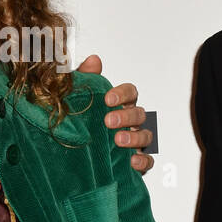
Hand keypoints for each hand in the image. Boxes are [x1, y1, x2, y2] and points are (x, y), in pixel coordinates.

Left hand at [76, 53, 154, 172]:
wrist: (73, 154)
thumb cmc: (82, 121)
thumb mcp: (78, 98)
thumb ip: (86, 79)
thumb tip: (93, 60)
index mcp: (120, 104)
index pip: (130, 93)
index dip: (122, 94)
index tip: (108, 99)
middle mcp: (131, 121)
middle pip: (139, 113)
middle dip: (126, 116)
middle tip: (109, 121)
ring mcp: (136, 141)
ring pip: (146, 136)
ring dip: (135, 137)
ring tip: (118, 140)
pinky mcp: (136, 161)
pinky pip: (148, 161)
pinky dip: (143, 161)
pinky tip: (132, 161)